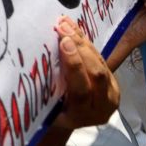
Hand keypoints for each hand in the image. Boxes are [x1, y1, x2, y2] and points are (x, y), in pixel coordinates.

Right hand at [53, 16, 119, 130]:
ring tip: (67, 24)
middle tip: (65, 28)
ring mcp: (111, 96)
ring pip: (101, 65)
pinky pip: (102, 62)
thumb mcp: (45, 109)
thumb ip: (47, 91)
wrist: (70, 121)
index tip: (64, 42)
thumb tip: (31, 61)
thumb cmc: (49, 115)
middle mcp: (100, 108)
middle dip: (80, 48)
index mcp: (80, 116)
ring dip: (83, 42)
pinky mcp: (115, 85)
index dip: (74, 65)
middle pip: (96, 74)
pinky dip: (87, 45)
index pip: (81, 89)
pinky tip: (75, 31)